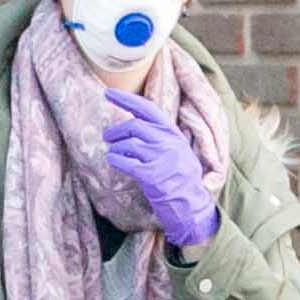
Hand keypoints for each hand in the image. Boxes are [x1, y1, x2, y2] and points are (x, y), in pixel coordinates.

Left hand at [100, 91, 221, 251]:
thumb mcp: (177, 151)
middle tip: (107, 136)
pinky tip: (113, 161)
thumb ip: (160, 137)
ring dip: (115, 147)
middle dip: (116, 130)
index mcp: (173, 134)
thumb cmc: (180, 179)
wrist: (192, 207)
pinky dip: (116, 160)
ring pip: (129, 144)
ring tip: (113, 153)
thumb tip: (133, 124)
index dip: (126, 99)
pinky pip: (127, 163)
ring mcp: (163, 159)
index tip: (107, 92)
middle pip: (135, 126)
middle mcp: (169, 142)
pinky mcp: (154, 176)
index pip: (148, 109)